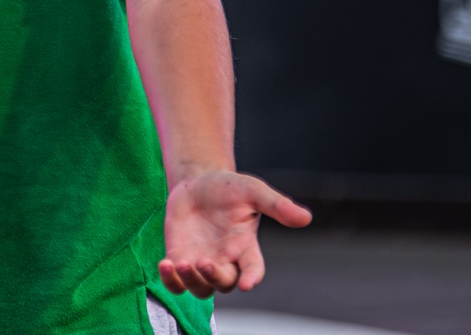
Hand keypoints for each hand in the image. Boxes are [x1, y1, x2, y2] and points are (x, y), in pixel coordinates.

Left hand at [158, 169, 310, 296]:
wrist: (197, 182)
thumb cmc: (229, 187)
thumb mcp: (253, 190)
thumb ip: (276, 205)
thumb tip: (306, 217)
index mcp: (245, 247)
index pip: (253, 269)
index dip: (251, 278)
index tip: (247, 283)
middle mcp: (225, 260)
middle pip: (224, 283)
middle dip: (214, 277)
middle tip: (203, 261)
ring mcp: (202, 262)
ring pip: (200, 288)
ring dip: (191, 281)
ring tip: (181, 264)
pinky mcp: (181, 259)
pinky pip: (176, 283)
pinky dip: (171, 280)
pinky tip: (165, 265)